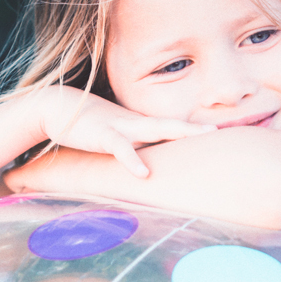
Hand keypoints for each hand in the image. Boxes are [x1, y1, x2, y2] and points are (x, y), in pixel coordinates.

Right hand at [30, 87, 214, 176]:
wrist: (58, 107)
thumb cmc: (91, 125)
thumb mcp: (118, 137)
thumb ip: (136, 147)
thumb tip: (153, 167)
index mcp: (142, 125)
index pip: (174, 127)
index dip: (196, 131)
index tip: (221, 135)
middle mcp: (137, 124)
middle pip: (173, 124)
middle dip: (197, 128)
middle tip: (221, 130)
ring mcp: (122, 127)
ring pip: (156, 128)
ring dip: (180, 131)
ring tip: (203, 136)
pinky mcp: (103, 136)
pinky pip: (121, 149)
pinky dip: (132, 161)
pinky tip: (143, 174)